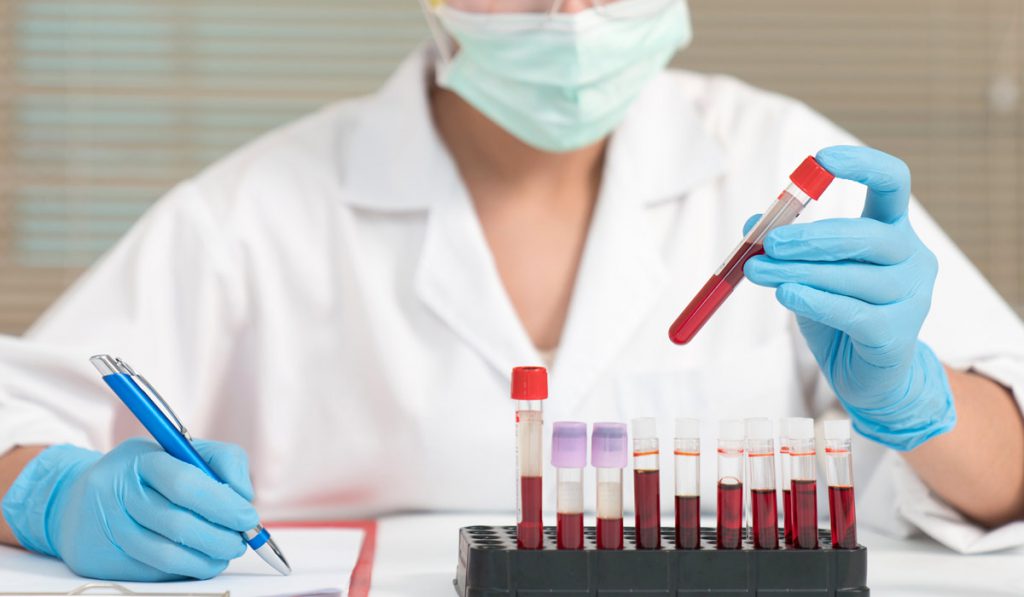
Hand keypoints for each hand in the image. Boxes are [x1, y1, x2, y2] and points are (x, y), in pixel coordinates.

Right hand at [1, 438, 257, 579]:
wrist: (79, 500)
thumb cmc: (145, 473)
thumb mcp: (179, 450)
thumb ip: (219, 462)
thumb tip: (243, 498)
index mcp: (139, 459)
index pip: (184, 483)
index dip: (222, 504)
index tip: (248, 517)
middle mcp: (116, 493)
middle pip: (176, 523)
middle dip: (220, 536)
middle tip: (243, 539)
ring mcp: (106, 529)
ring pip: (166, 554)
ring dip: (208, 557)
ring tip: (228, 551)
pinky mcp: (102, 561)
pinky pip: (155, 571)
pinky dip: (189, 569)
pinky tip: (205, 561)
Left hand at [743, 145, 955, 450]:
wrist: (868, 378)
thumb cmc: (838, 313)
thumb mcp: (809, 273)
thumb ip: (786, 248)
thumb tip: (752, 224)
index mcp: (893, 230)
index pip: (893, 182)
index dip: (862, 165)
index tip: (819, 160)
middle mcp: (912, 258)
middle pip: (869, 235)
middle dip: (813, 237)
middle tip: (769, 243)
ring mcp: (912, 298)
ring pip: (853, 277)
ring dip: (799, 272)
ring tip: (757, 272)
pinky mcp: (897, 335)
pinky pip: (852, 312)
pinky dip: (815, 301)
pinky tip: (787, 294)